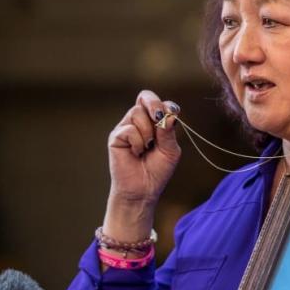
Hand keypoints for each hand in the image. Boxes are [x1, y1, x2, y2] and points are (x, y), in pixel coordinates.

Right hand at [104, 90, 181, 237]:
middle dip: (155, 106)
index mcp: (154, 122)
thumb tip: (168, 114)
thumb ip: (168, 132)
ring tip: (147, 148)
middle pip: (146, 98)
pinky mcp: (116, 137)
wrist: (143, 190)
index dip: (165, 104)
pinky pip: (129, 129)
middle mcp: (139, 121)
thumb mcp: (170, 151)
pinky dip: (137, 142)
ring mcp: (126, 127)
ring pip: (137, 112)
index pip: (158, 102)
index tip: (173, 114)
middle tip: (159, 118)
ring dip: (147, 132)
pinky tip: (136, 153)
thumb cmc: (158, 171)